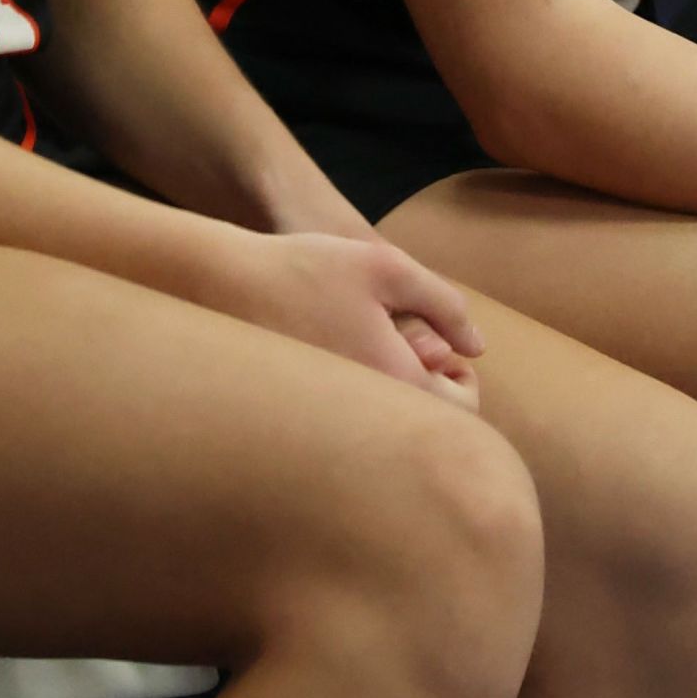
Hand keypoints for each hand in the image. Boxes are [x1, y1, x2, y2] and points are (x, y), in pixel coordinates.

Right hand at [211, 225, 485, 407]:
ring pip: (382, 429)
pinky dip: (353, 402)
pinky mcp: (300, 425)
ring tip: (368, 348)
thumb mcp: (387, 267)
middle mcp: (362, 419)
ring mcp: (329, 426)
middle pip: (421, 430)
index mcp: (393, 381)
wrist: (220, 286)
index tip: (442, 349)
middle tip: (407, 346)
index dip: (464, 381)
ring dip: (389, 394)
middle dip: (427, 391)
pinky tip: (334, 361)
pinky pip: (345, 428)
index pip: (461, 415)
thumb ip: (444, 304)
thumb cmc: (305, 270)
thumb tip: (477, 347)